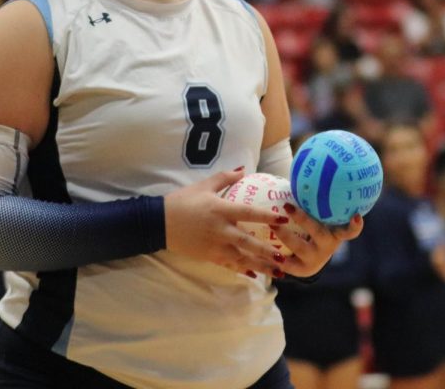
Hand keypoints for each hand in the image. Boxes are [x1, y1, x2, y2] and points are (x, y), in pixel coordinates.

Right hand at [163, 169, 290, 278]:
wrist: (160, 222)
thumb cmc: (183, 201)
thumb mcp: (203, 185)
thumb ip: (225, 178)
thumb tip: (243, 170)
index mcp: (220, 209)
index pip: (248, 213)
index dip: (266, 216)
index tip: (283, 220)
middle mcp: (220, 229)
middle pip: (247, 242)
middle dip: (266, 251)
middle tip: (284, 257)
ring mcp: (214, 245)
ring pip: (241, 258)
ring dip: (260, 265)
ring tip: (278, 272)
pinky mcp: (208, 256)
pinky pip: (229, 265)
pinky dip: (243, 270)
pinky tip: (255, 275)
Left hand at [270, 202, 362, 278]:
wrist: (310, 260)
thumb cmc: (316, 227)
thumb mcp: (320, 214)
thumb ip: (316, 196)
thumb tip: (309, 163)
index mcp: (336, 233)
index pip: (350, 230)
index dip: (355, 225)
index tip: (356, 215)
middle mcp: (328, 247)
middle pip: (319, 233)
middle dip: (304, 220)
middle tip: (287, 206)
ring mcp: (315, 260)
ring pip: (300, 247)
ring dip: (285, 235)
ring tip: (271, 224)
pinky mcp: (300, 270)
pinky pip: (286, 263)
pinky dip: (276, 257)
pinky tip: (263, 250)